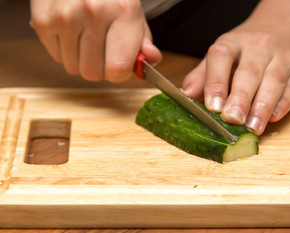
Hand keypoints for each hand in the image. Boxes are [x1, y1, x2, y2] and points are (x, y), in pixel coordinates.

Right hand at [30, 0, 161, 82]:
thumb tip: (151, 60)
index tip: (120, 65)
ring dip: (81, 60)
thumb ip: (145, 43)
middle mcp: (94, 12)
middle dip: (100, 68)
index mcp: (124, 12)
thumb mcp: (135, 17)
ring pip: (73, 68)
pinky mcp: (44, 20)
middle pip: (93, 73)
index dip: (119, 74)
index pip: (118, 68)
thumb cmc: (111, 0)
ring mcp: (65, 16)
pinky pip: (57, 57)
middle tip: (102, 49)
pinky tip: (71, 32)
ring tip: (86, 38)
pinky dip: (65, 51)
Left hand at [182, 23, 289, 134]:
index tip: (212, 106)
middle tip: (232, 119)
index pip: (221, 57)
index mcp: (234, 42)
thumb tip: (187, 96)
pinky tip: (273, 118)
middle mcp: (260, 46)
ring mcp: (285, 58)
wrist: (286, 30)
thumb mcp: (222, 55)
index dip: (216, 82)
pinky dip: (284, 104)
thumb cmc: (247, 51)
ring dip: (263, 106)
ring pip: (275, 81)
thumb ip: (204, 76)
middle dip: (241, 98)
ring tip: (253, 127)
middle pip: (250, 71)